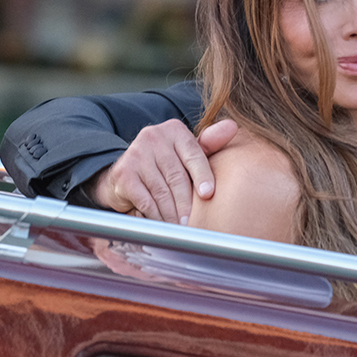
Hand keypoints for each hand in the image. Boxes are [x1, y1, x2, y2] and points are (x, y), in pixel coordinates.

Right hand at [89, 119, 238, 222]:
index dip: (203, 176)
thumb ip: (209, 145)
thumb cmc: (166, 165)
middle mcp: (153, 136)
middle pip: (177, 176)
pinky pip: (145, 199)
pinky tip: (163, 225)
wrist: (125, 174)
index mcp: (175, 130)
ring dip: (172, 214)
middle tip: (194, 223)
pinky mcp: (124, 173)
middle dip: (187, 203)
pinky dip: (155, 215)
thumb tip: (233, 127)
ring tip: (181, 229)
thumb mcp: (188, 154)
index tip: (208, 195)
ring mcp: (136, 153)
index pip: (194, 154)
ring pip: (161, 190)